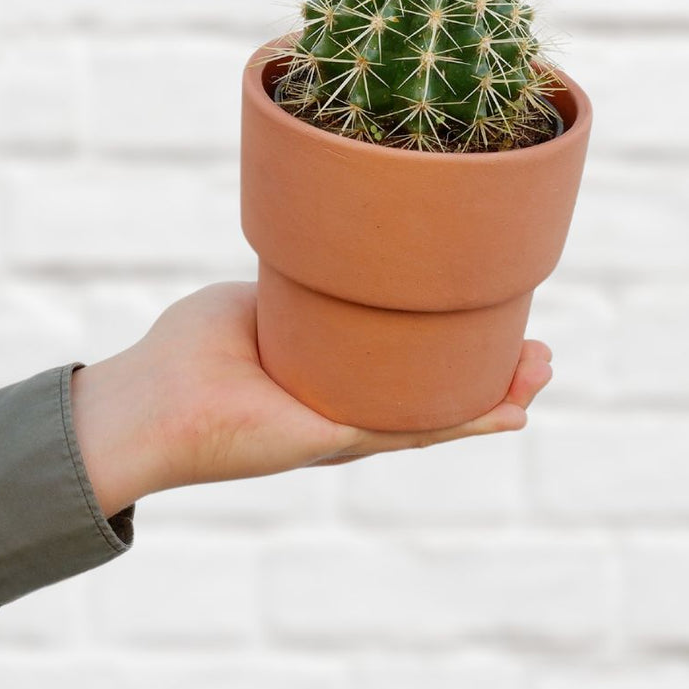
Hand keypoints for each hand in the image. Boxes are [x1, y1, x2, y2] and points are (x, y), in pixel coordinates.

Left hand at [71, 281, 552, 517]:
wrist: (148, 400)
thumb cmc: (187, 349)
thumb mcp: (259, 298)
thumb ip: (303, 281)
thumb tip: (337, 248)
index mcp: (331, 372)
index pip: (405, 360)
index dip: (454, 342)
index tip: (494, 314)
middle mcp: (347, 404)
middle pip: (436, 391)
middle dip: (492, 374)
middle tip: (540, 352)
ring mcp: (347, 426)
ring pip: (439, 413)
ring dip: (495, 396)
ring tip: (540, 373)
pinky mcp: (338, 439)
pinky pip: (414, 430)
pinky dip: (466, 421)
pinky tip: (508, 412)